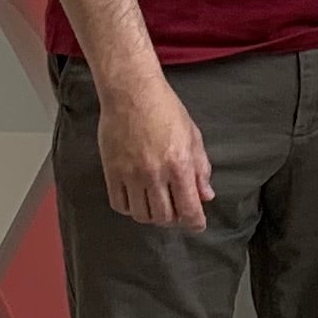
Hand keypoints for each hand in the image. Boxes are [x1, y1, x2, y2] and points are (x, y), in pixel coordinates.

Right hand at [96, 70, 214, 229]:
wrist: (131, 92)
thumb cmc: (165, 109)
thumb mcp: (192, 136)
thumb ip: (200, 168)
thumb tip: (206, 195)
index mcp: (179, 164)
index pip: (189, 209)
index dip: (195, 223)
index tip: (197, 225)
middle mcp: (155, 174)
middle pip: (164, 217)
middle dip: (174, 219)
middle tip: (176, 210)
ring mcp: (131, 174)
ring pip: (142, 215)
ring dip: (152, 215)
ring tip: (157, 204)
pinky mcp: (112, 171)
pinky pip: (120, 204)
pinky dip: (130, 208)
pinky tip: (137, 198)